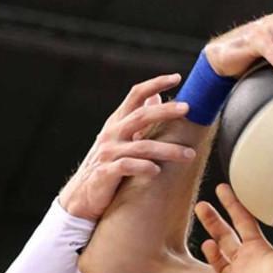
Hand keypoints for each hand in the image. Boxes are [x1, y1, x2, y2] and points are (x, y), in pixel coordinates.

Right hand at [58, 73, 194, 219]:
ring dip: (168, 150)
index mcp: (117, 122)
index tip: (177, 77)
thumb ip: (136, 119)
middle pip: (141, 116)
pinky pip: (126, 167)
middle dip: (165, 111)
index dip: (155, 84)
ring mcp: (108, 153)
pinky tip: (157, 172)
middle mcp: (112, 134)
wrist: (82, 196)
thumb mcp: (120, 138)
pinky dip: (143, 168)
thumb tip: (155, 97)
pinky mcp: (105, 173)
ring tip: (190, 155)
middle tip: (188, 108)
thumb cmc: (108, 164)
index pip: (135, 95)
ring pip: (142, 146)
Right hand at [195, 183, 272, 272]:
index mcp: (259, 251)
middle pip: (225, 237)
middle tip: (201, 205)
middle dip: (212, 221)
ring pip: (216, 260)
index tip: (224, 187)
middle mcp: (245, 263)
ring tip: (210, 244)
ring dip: (211, 251)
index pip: (244, 222)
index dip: (234, 205)